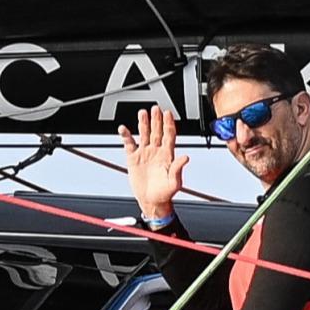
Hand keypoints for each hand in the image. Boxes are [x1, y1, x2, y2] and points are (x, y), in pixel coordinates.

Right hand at [118, 105, 186, 220]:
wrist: (152, 201)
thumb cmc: (165, 193)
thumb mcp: (174, 182)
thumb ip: (178, 168)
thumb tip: (186, 157)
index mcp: (167, 155)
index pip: (169, 135)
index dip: (168, 124)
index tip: (167, 114)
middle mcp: (156, 151)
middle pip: (156, 131)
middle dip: (156, 120)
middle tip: (155, 108)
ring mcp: (145, 153)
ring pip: (144, 134)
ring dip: (143, 123)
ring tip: (142, 113)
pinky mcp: (134, 158)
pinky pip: (129, 144)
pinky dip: (126, 136)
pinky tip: (123, 129)